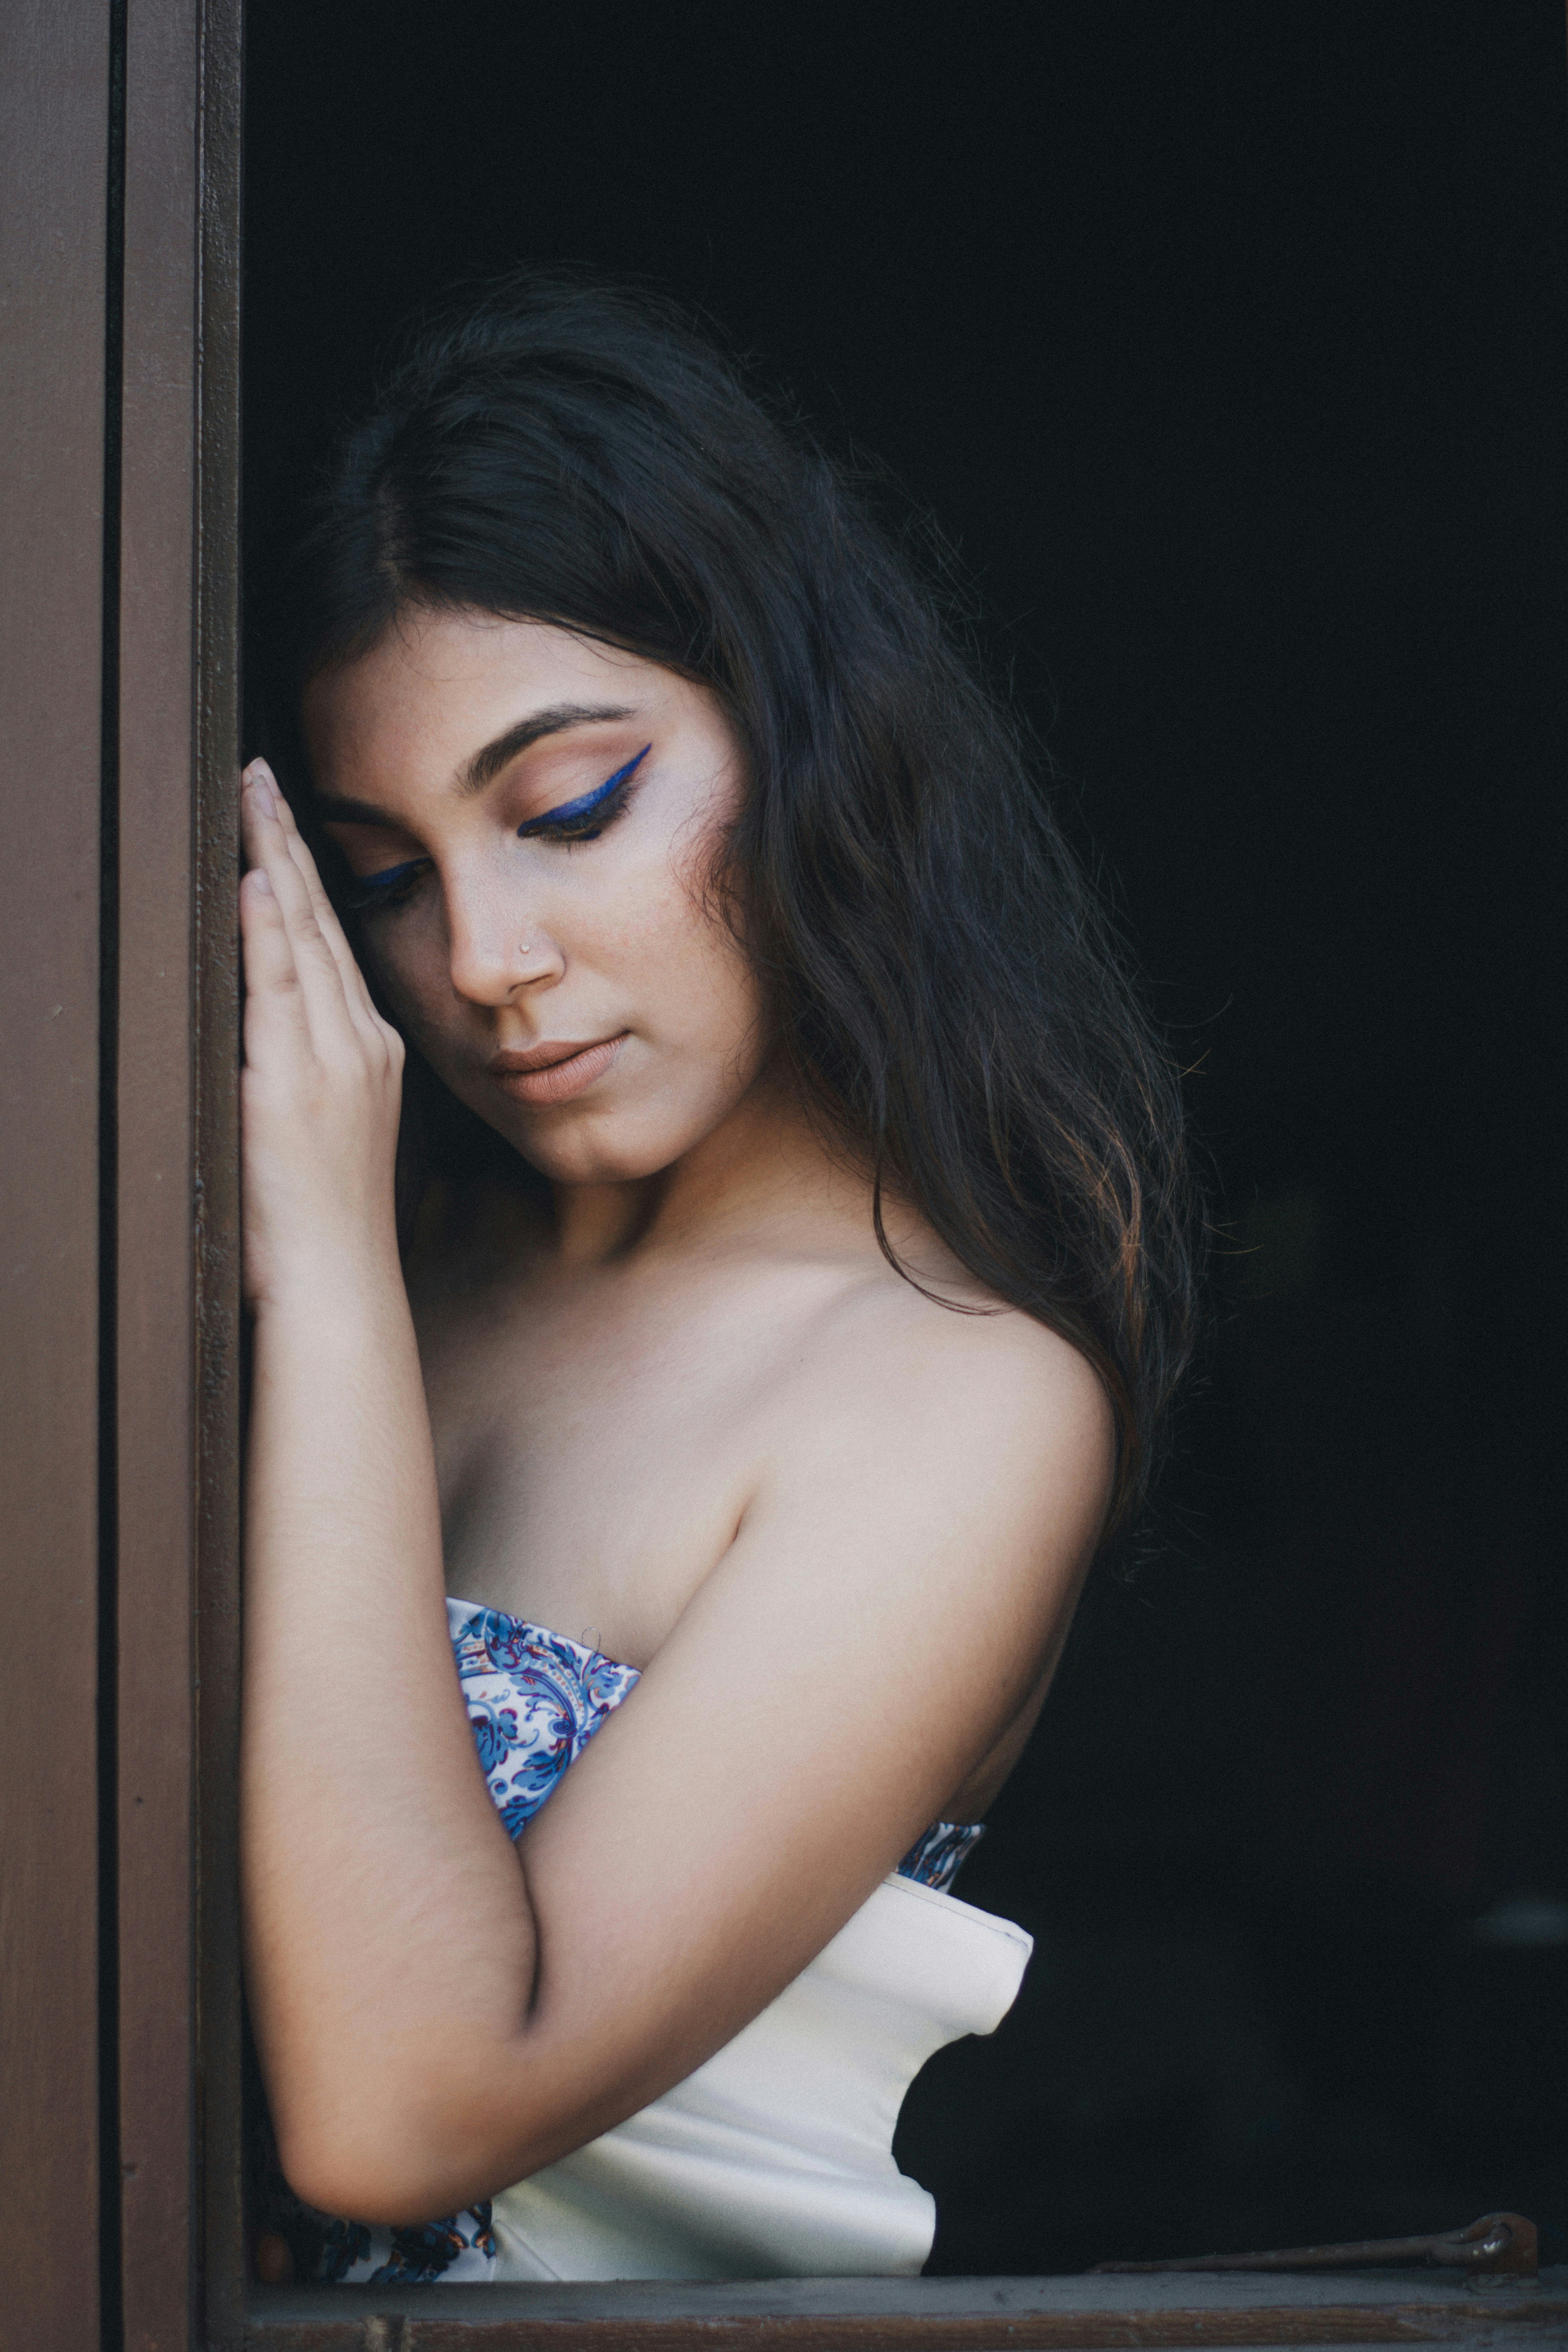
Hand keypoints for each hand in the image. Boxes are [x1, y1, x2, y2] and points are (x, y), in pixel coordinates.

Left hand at [239, 760, 405, 1309]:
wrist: (336, 1283)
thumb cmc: (316, 1226)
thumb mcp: (319, 1130)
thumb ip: (301, 1071)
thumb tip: (263, 1034)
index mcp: (367, 1053)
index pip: (331, 942)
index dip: (304, 874)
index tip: (279, 815)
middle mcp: (360, 1044)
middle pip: (322, 922)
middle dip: (288, 842)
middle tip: (260, 775)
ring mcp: (333, 1060)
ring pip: (304, 938)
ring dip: (274, 860)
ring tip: (251, 797)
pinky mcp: (296, 1082)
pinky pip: (282, 986)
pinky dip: (269, 926)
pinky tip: (253, 876)